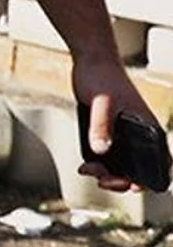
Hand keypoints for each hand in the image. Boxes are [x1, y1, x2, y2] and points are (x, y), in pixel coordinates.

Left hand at [74, 57, 159, 191]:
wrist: (91, 62)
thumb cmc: (102, 78)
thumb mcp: (101, 103)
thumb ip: (101, 126)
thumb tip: (101, 150)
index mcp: (149, 130)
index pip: (161, 164)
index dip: (149, 180)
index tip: (129, 185)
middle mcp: (140, 135)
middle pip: (139, 170)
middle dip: (121, 180)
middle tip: (101, 179)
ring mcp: (125, 134)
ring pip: (123, 165)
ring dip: (108, 174)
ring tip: (89, 170)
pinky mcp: (111, 131)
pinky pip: (110, 155)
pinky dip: (100, 164)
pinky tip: (87, 164)